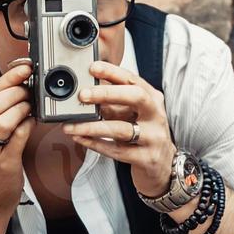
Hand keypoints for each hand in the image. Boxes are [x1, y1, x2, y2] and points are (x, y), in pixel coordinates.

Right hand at [0, 60, 34, 215]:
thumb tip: (17, 81)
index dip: (9, 78)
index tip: (25, 69)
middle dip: (18, 91)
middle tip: (31, 89)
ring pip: (6, 118)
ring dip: (24, 107)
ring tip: (31, 106)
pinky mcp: (2, 162)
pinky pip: (19, 135)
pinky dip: (30, 124)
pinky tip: (33, 121)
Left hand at [62, 60, 175, 197]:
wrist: (163, 166)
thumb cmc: (143, 134)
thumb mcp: (131, 115)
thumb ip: (112, 104)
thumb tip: (84, 92)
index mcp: (152, 99)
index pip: (133, 80)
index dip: (113, 72)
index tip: (93, 68)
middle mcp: (156, 115)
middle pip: (135, 97)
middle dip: (107, 94)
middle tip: (82, 95)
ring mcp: (153, 137)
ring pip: (121, 129)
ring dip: (92, 127)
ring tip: (70, 126)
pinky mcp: (145, 158)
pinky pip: (117, 151)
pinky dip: (96, 144)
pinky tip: (80, 139)